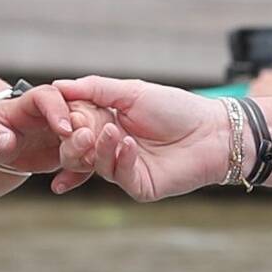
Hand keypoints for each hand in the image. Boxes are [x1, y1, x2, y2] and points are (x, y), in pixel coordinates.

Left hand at [0, 82, 85, 183]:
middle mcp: (54, 110)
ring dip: (87, 153)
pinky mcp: (73, 146)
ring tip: (67, 169)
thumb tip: (5, 141)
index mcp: (30, 101)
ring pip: (93, 133)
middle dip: (83, 133)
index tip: (64, 131)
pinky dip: (80, 173)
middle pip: (81, 111)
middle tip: (74, 156)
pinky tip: (60, 185)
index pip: (50, 96)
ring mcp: (67, 127)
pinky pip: (88, 156)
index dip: (59, 111)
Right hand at [37, 76, 239, 200]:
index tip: (64, 113)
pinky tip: (130, 144)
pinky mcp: (140, 186)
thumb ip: (95, 89)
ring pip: (96, 165)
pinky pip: (120, 177)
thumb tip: (58, 86)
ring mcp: (125, 169)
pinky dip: (122, 159)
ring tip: (113, 131)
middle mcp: (112, 148)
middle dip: (75, 142)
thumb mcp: (131, 92)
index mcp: (106, 124)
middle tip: (80, 130)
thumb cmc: (176, 108)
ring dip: (101, 147)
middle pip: (77, 152)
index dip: (68, 121)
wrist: (213, 130)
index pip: (74, 127)